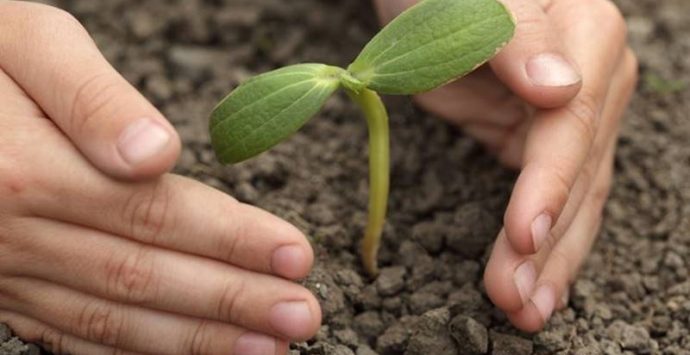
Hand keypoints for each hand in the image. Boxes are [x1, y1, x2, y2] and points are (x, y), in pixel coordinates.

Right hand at [0, 2, 319, 353]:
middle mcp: (16, 236)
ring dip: (196, 340)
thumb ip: (90, 98)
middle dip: (232, 302)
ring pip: (113, 320)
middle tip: (303, 318)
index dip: (232, 239)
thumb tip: (156, 153)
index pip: (156, 214)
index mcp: (28, 172)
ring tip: (266, 350)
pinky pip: (69, 334)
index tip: (297, 255)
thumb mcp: (24, 43)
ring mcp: (4, 273)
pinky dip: (133, 353)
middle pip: (145, 277)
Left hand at [376, 0, 637, 330]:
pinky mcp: (543, 139)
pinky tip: (533, 282)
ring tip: (526, 312)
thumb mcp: (474, 2)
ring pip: (574, 199)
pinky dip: (543, 242)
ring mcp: (574, 115)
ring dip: (551, 261)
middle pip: (577, 174)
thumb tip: (560, 89)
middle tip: (514, 302)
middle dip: (547, 244)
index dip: (548, 186)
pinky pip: (552, 197)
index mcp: (585, 40)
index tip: (522, 236)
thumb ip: (518, 39)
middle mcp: (594, 82)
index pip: (570, 127)